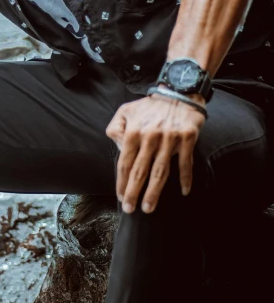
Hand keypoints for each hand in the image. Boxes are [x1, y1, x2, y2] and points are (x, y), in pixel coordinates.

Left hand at [105, 89, 205, 213]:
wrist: (178, 92)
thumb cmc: (150, 106)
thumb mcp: (126, 111)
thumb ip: (116, 127)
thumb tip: (115, 145)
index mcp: (133, 131)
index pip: (125, 162)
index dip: (121, 181)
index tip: (120, 196)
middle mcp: (150, 137)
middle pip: (140, 171)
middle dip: (133, 192)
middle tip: (130, 210)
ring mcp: (169, 139)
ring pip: (160, 172)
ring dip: (154, 192)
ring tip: (148, 208)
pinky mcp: (187, 138)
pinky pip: (185, 163)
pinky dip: (185, 179)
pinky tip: (183, 192)